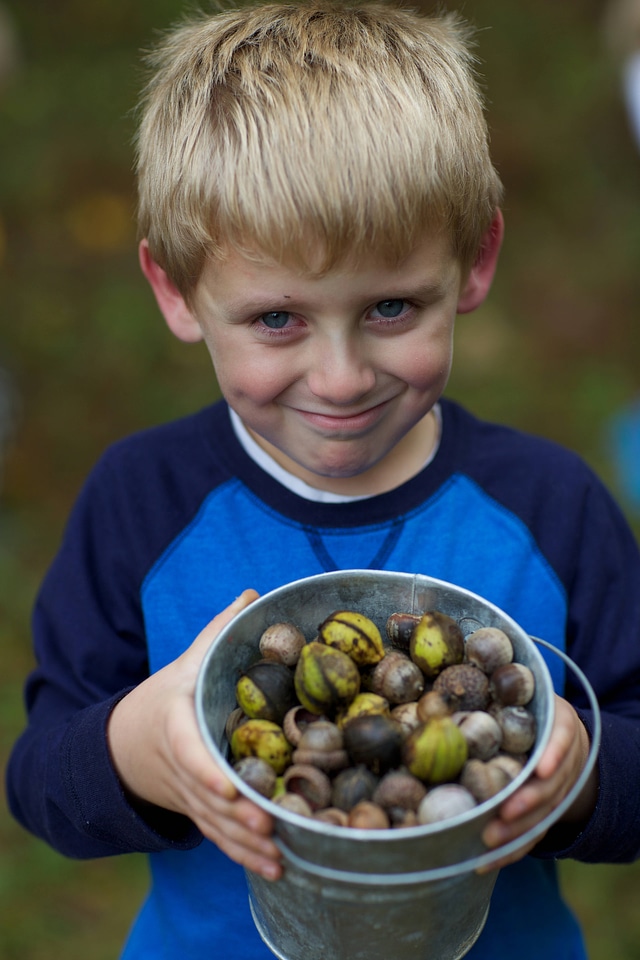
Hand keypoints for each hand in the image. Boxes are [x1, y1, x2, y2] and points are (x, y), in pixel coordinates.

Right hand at [107, 589, 283, 880]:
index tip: (228, 788)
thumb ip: (218, 631)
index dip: (206, 771)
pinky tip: (276, 869)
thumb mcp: (186, 663)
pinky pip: (219, 836)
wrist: (127, 743)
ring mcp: (188, 794)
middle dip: (236, 816)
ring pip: (214, 824)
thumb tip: (253, 592)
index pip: (188, 750)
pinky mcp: (198, 812)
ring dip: (244, 844)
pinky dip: (243, 855)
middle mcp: (180, 765)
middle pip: (207, 796)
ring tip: (279, 856)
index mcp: (176, 725)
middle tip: (268, 826)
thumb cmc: (166, 696)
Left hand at [478, 694, 596, 871]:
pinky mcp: (546, 814)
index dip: (553, 756)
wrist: (563, 738)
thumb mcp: (526, 696)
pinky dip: (512, 850)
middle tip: (504, 812)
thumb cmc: (531, 711)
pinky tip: (486, 862)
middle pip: (550, 787)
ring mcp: (558, 792)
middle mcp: (563, 764)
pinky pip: (532, 836)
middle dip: (528, 802)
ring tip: (490, 840)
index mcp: (561, 728)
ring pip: (542, 816)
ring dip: (518, 831)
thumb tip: (441, 695)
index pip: (561, 741)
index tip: (540, 769)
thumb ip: (498, 694)